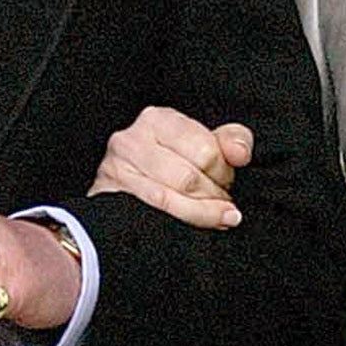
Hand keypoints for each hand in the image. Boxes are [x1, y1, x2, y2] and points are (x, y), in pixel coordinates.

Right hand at [89, 105, 251, 229]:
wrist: (129, 181)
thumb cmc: (173, 160)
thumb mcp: (205, 141)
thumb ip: (231, 140)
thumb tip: (240, 153)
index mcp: (158, 119)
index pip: (205, 150)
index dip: (223, 172)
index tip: (227, 181)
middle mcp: (131, 140)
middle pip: (187, 178)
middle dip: (212, 195)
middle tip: (222, 202)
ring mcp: (114, 170)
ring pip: (167, 200)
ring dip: (201, 214)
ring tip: (218, 216)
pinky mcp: (105, 197)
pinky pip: (148, 215)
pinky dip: (179, 224)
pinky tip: (195, 226)